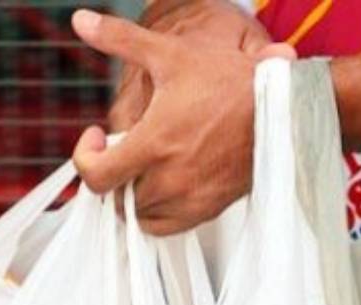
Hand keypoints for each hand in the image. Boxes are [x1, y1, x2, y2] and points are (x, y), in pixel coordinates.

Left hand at [71, 9, 293, 234]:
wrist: (281, 110)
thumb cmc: (227, 81)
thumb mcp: (170, 54)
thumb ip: (120, 39)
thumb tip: (80, 19)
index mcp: (154, 144)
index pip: (96, 177)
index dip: (86, 158)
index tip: (98, 137)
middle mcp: (171, 180)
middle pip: (117, 199)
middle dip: (111, 176)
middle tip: (120, 150)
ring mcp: (192, 199)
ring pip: (141, 217)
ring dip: (132, 197)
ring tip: (140, 169)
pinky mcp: (210, 209)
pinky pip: (169, 227)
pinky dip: (158, 212)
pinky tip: (163, 184)